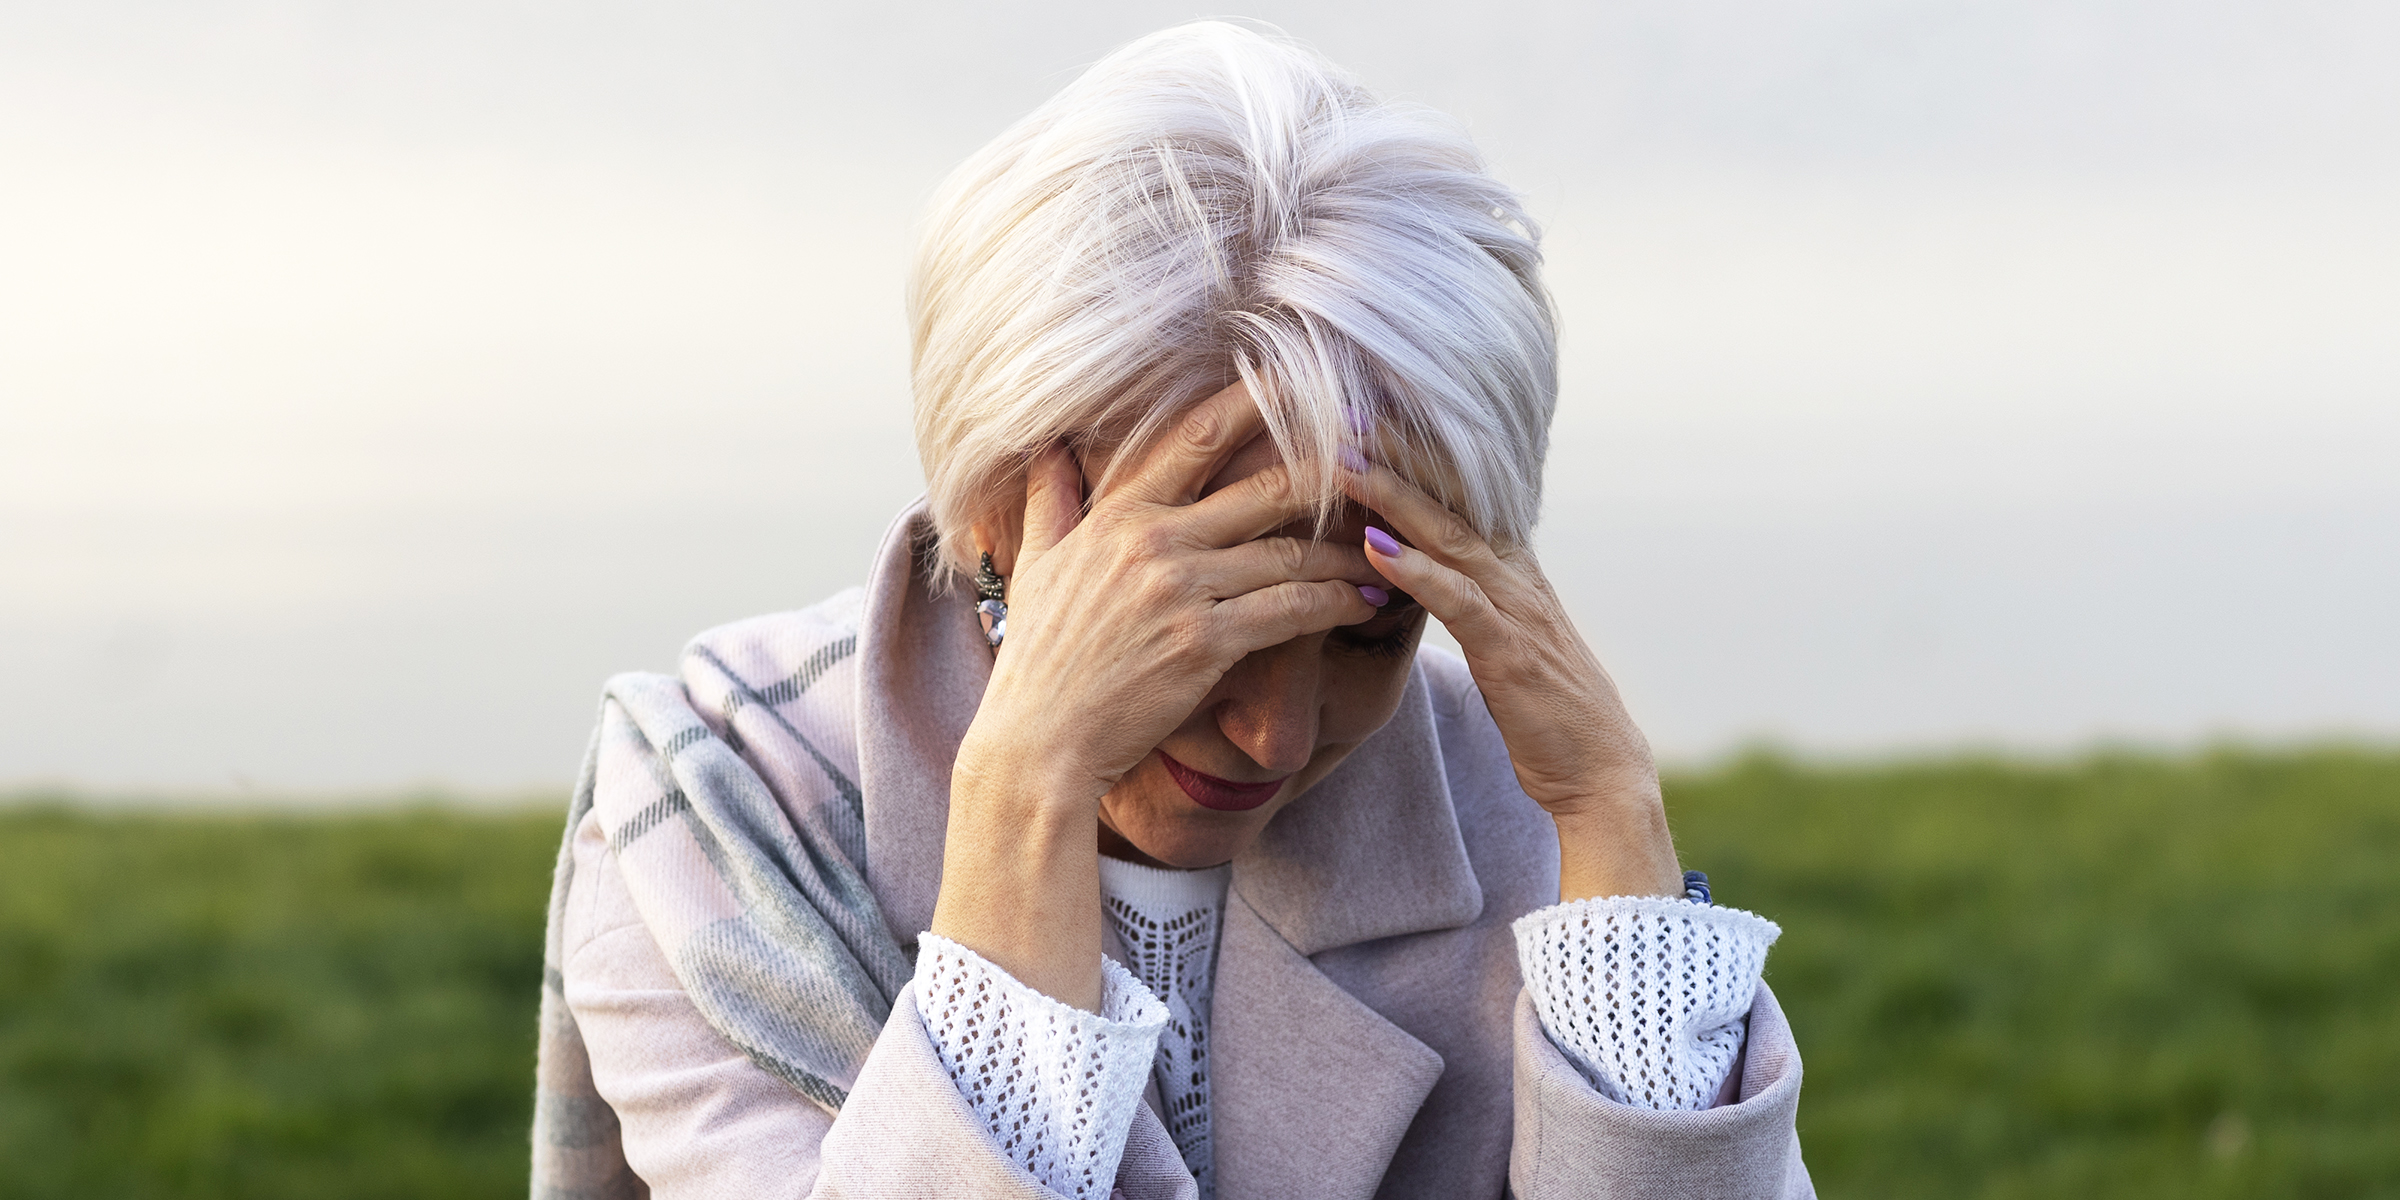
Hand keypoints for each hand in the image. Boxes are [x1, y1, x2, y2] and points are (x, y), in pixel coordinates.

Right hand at [931, 383, 1376, 1006]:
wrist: (1038, 743)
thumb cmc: (1039, 662)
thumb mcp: (1036, 567)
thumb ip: (1050, 502)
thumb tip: (1049, 451)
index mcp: (1118, 515)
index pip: (1196, 440)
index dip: (1254, 404)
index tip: (1299, 382)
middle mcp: (1154, 541)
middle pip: (1265, 488)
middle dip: (1330, 470)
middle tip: (1379, 458)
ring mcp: (1182, 590)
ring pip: (1289, 551)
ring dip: (1346, 550)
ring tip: (1385, 546)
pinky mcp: (1206, 642)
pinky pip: (1292, 608)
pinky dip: (1337, 601)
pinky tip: (1368, 600)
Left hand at [1340, 457, 1683, 902]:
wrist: (1600, 773)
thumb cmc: (1546, 714)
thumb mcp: (1503, 642)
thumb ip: (1468, 599)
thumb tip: (1421, 569)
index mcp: (1512, 571)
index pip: (1457, 497)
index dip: (1412, 456)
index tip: (1362, 420)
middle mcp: (1517, 576)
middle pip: (1449, 500)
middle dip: (1395, 456)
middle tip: (1341, 413)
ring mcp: (1517, 610)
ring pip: (1449, 537)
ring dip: (1394, 497)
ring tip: (1344, 464)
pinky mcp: (1509, 652)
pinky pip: (1458, 602)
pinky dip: (1416, 571)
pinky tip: (1376, 549)